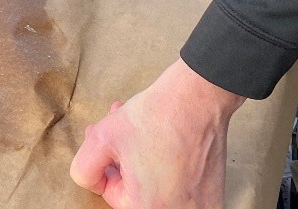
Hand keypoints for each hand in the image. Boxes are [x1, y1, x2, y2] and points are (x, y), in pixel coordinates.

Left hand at [69, 60, 244, 208]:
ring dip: (145, 165)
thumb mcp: (100, 139)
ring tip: (144, 135)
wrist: (198, 99)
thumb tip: (95, 180)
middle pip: (137, 192)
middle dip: (125, 163)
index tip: (114, 145)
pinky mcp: (213, 198)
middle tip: (124, 137)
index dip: (110, 164)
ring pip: (159, 189)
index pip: (114, 194)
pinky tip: (167, 145)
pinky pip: (183, 190)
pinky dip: (173, 171)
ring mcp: (198, 208)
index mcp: (145, 208)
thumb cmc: (154, 117)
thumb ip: (84, 169)